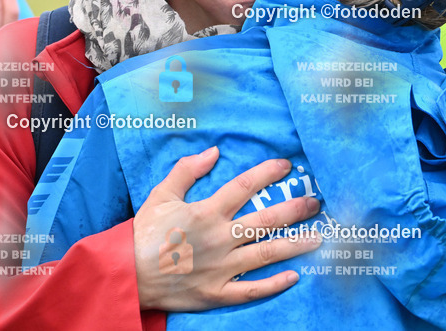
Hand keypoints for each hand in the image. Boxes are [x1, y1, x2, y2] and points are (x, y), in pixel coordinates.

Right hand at [134, 147, 323, 310]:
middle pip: (265, 220)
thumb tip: (213, 152)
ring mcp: (221, 268)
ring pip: (265, 254)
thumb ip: (187, 171)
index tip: (286, 165)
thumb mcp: (161, 195)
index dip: (268, 173)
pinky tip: (294, 276)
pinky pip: (251, 290)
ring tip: (318, 237)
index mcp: (206, 212)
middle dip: (294, 210)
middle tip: (316, 203)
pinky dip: (274, 284)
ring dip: (295, 245)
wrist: (126, 274)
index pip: (244, 186)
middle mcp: (219, 238)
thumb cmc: (143, 233)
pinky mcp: (217, 292)